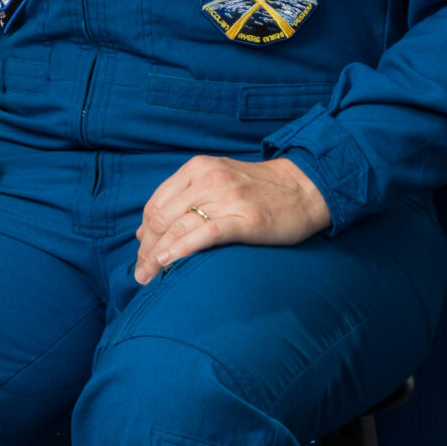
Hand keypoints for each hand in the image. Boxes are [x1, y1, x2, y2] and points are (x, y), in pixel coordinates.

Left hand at [133, 155, 330, 283]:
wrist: (305, 187)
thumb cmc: (258, 189)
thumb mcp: (216, 181)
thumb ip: (183, 200)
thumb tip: (145, 231)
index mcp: (197, 169)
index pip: (156, 204)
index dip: (144, 233)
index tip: (141, 255)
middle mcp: (208, 179)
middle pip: (161, 218)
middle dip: (146, 249)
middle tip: (141, 274)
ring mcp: (227, 198)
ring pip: (178, 227)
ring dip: (156, 255)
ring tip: (148, 277)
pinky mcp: (246, 219)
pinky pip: (206, 234)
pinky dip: (181, 249)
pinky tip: (168, 262)